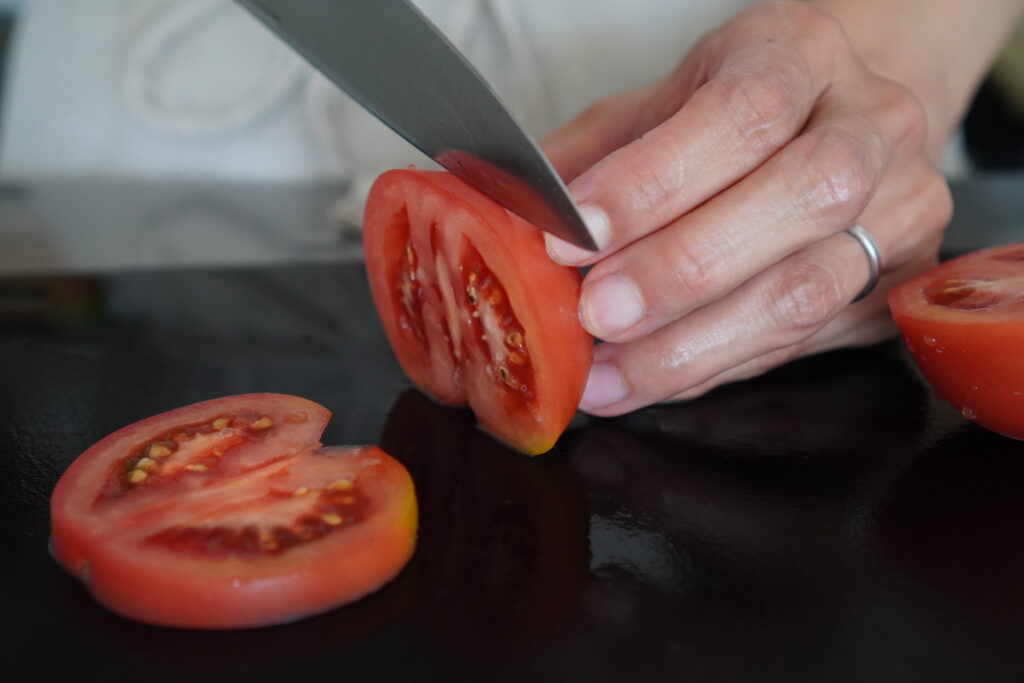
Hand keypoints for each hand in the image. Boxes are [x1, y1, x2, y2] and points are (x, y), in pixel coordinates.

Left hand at [541, 1, 951, 415]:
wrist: (844, 117)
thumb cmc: (735, 111)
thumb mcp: (658, 104)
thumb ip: (590, 155)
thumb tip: (505, 215)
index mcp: (801, 51)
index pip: (741, 112)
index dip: (651, 183)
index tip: (569, 236)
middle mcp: (872, 121)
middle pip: (801, 197)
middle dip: (683, 270)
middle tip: (594, 316)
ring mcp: (904, 202)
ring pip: (810, 288)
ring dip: (696, 344)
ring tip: (608, 377)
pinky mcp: (902, 278)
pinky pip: (808, 339)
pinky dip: (719, 366)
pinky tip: (655, 379)